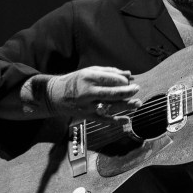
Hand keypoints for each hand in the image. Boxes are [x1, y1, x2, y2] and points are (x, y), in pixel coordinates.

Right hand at [27, 66, 141, 119]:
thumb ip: (109, 72)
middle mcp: (88, 92)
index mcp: (89, 78)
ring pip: (110, 107)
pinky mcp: (87, 116)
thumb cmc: (76, 81)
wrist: (55, 95)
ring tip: (137, 103)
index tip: (130, 81)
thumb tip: (128, 74)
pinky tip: (126, 120)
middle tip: (137, 89)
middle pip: (112, 93)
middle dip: (127, 92)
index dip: (123, 81)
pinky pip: (103, 119)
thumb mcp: (89, 71)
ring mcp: (88, 106)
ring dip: (125, 106)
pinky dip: (115, 121)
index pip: (110, 79)